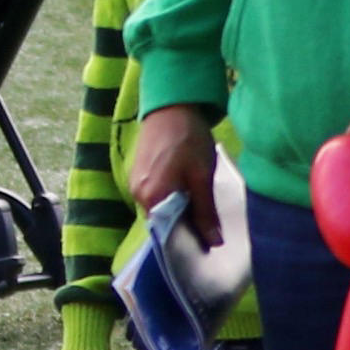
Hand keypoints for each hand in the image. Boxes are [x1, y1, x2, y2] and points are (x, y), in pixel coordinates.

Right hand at [129, 104, 222, 245]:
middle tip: (210, 225)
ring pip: (160, 209)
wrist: (171, 106)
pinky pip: (156, 196)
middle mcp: (137, 194)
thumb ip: (205, 212)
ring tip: (201, 206)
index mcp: (152, 197)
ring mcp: (135, 183)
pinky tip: (188, 191)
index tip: (209, 243)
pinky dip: (172, 199)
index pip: (168, 233)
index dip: (189, 240)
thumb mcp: (202, 177)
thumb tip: (213, 242)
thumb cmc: (188, 139)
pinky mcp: (138, 174)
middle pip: (163, 222)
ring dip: (179, 211)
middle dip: (185, 226)